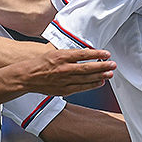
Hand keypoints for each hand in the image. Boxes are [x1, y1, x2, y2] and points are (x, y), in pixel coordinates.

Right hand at [0, 48, 115, 96]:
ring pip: (86, 79)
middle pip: (87, 68)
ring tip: (110, 74)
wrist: (28, 77)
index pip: (83, 54)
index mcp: (61, 56)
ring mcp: (64, 80)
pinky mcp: (63, 90)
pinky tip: (100, 82)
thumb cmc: (41, 63)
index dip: (97, 54)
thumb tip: (87, 52)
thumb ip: (70, 53)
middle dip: (102, 66)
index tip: (107, 54)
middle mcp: (63, 68)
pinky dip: (91, 85)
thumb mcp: (54, 52)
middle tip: (113, 64)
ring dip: (100, 76)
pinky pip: (81, 88)